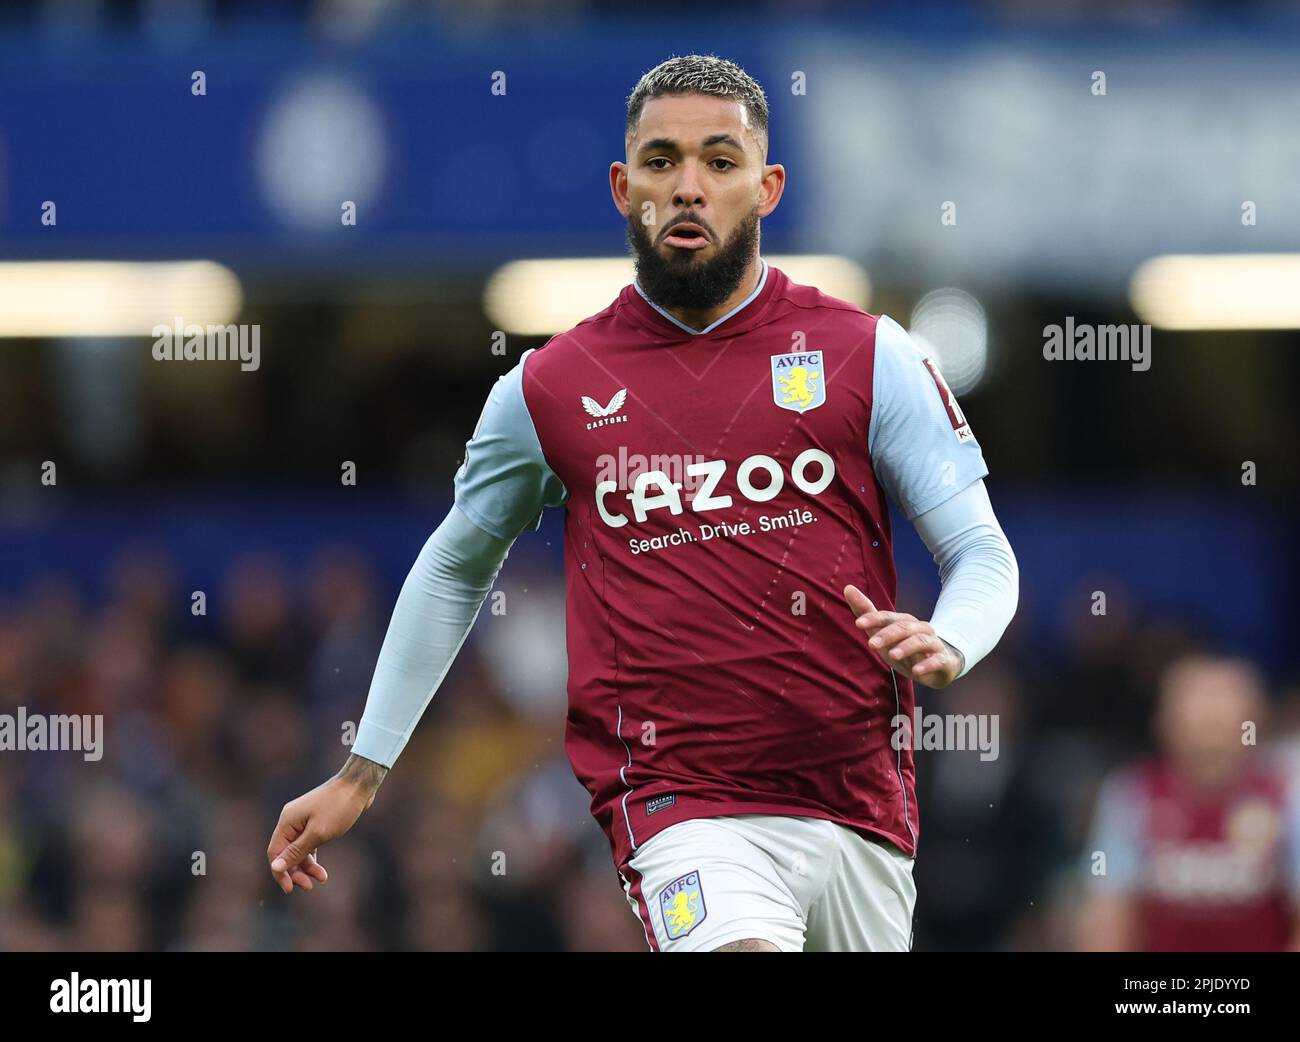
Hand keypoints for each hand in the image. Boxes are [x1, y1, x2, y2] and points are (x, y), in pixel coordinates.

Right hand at [266, 754, 386, 894]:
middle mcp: (292, 821)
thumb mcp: (318, 833)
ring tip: (322, 878)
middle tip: (309, 886)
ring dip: (307, 866)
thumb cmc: (339, 807)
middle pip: (286, 853)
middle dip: (295, 871)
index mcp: (287, 821)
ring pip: (298, 850)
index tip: (290, 889)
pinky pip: (308, 844)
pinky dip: (313, 857)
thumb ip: (296, 852)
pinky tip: (321, 870)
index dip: (280, 872)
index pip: (275, 853)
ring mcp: (303, 821)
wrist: (359, 785)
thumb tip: (275, 867)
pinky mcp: (315, 821)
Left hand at [843, 584, 963, 688]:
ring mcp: (933, 643)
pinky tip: (916, 672)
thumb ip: (866, 613)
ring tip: (892, 655)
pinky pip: (937, 660)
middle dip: (887, 635)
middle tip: (872, 644)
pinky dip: (927, 664)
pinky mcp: (943, 660)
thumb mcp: (882, 633)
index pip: (887, 617)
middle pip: (903, 628)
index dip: (873, 618)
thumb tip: (847, 588)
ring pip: (921, 641)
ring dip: (906, 647)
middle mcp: (919, 629)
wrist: (940, 664)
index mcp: (903, 622)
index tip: (858, 623)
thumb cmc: (905, 648)